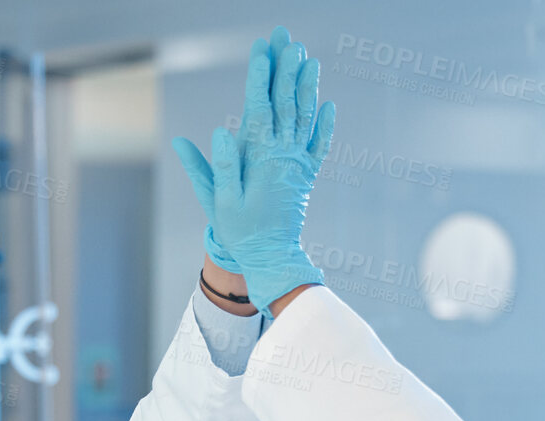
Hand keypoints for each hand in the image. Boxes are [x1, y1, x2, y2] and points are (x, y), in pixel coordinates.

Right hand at [173, 25, 335, 316]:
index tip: (261, 50)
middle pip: (285, 103)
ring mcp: (298, 163)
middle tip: (287, 38)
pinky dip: (325, 124)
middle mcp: (283, 155)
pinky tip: (328, 104)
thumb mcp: (219, 201)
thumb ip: (216, 167)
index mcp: (259, 158)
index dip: (260, 77)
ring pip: (305, 117)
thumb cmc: (240, 231)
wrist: (272, 257)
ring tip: (309, 58)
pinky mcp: (306, 175)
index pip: (259, 108)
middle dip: (285, 68)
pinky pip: (319, 145)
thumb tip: (218, 132)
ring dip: (306, 86)